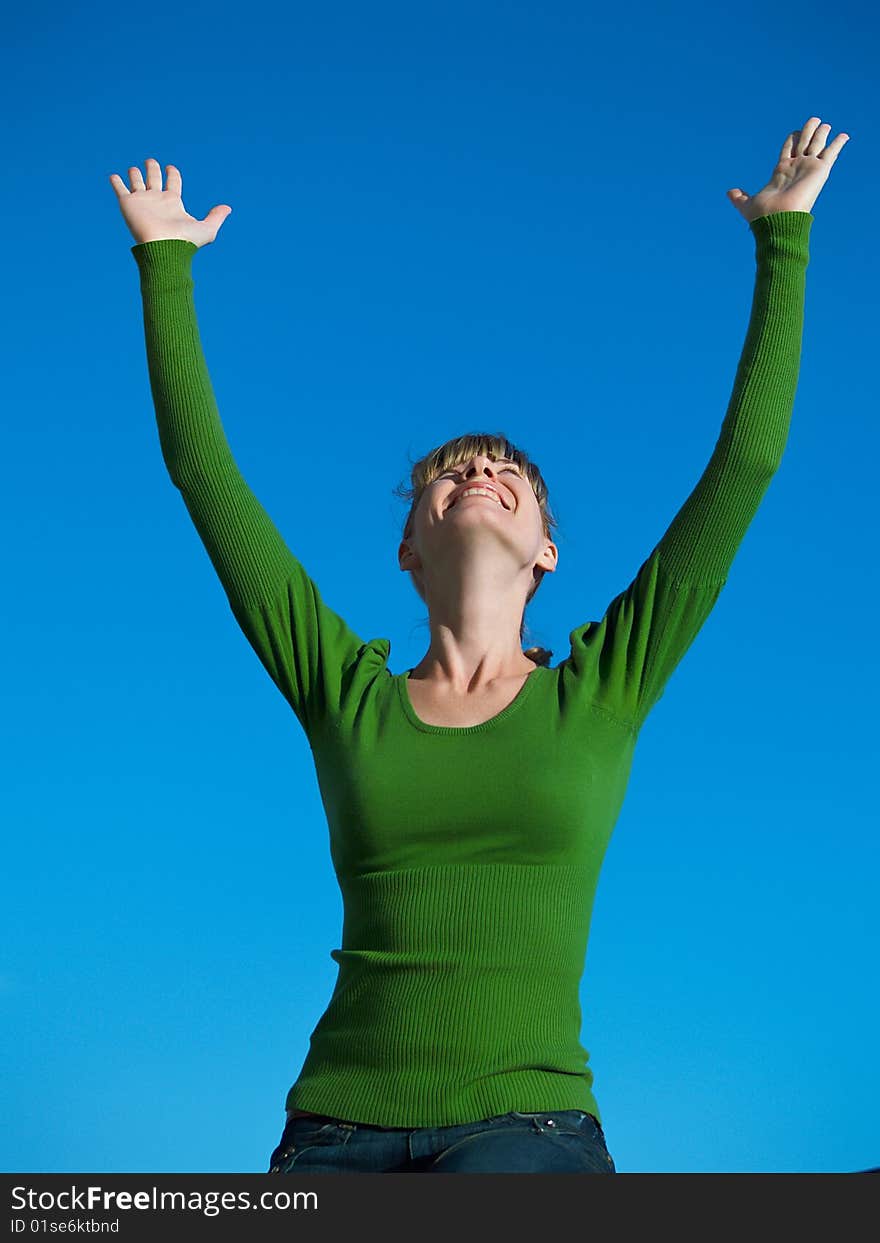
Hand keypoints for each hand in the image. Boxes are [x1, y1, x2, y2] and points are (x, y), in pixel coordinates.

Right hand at [109, 158, 232, 246]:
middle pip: (154, 179)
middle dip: (153, 169)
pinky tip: (114, 176)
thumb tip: (228, 208)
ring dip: (135, 174)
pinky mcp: (128, 204)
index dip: (172, 174)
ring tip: (134, 169)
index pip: (173, 183)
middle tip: (151, 161)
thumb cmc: (185, 241)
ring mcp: (142, 201)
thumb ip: (216, 217)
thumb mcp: (207, 229)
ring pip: (137, 182)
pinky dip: (116, 182)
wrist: (164, 248)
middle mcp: (157, 200)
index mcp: (173, 203)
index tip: (171, 168)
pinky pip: (120, 189)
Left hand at [727, 117, 849, 222]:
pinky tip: (844, 135)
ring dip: (821, 133)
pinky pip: (832, 153)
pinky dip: (838, 144)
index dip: (791, 139)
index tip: (794, 132)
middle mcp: (797, 168)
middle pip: (803, 143)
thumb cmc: (763, 215)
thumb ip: (739, 197)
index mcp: (781, 172)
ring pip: (817, 144)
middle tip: (813, 121)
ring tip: (824, 124)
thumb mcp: (746, 204)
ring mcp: (809, 168)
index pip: (788, 150)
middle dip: (807, 131)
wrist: (777, 220)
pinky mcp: (820, 170)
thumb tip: (729, 193)